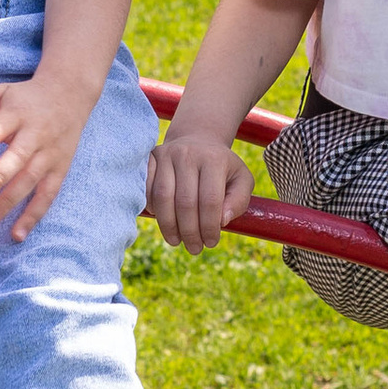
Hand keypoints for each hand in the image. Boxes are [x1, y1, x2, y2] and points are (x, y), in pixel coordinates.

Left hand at [0, 70, 93, 240]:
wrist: (71, 94)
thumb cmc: (25, 97)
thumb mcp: (2, 92)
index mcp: (16, 115)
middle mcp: (35, 136)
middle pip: (15, 160)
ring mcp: (49, 155)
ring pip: (30, 181)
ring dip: (10, 202)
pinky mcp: (59, 170)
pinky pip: (47, 195)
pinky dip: (33, 216)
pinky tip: (16, 235)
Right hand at [146, 130, 254, 252]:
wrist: (197, 139)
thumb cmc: (222, 167)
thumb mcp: (241, 180)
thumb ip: (239, 201)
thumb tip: (222, 221)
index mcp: (214, 159)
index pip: (210, 200)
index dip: (209, 226)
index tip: (211, 243)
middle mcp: (188, 154)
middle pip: (185, 202)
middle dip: (190, 231)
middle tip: (194, 249)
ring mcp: (166, 155)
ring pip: (163, 197)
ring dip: (168, 225)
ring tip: (176, 241)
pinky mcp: (150, 158)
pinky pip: (146, 189)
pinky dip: (152, 209)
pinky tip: (162, 222)